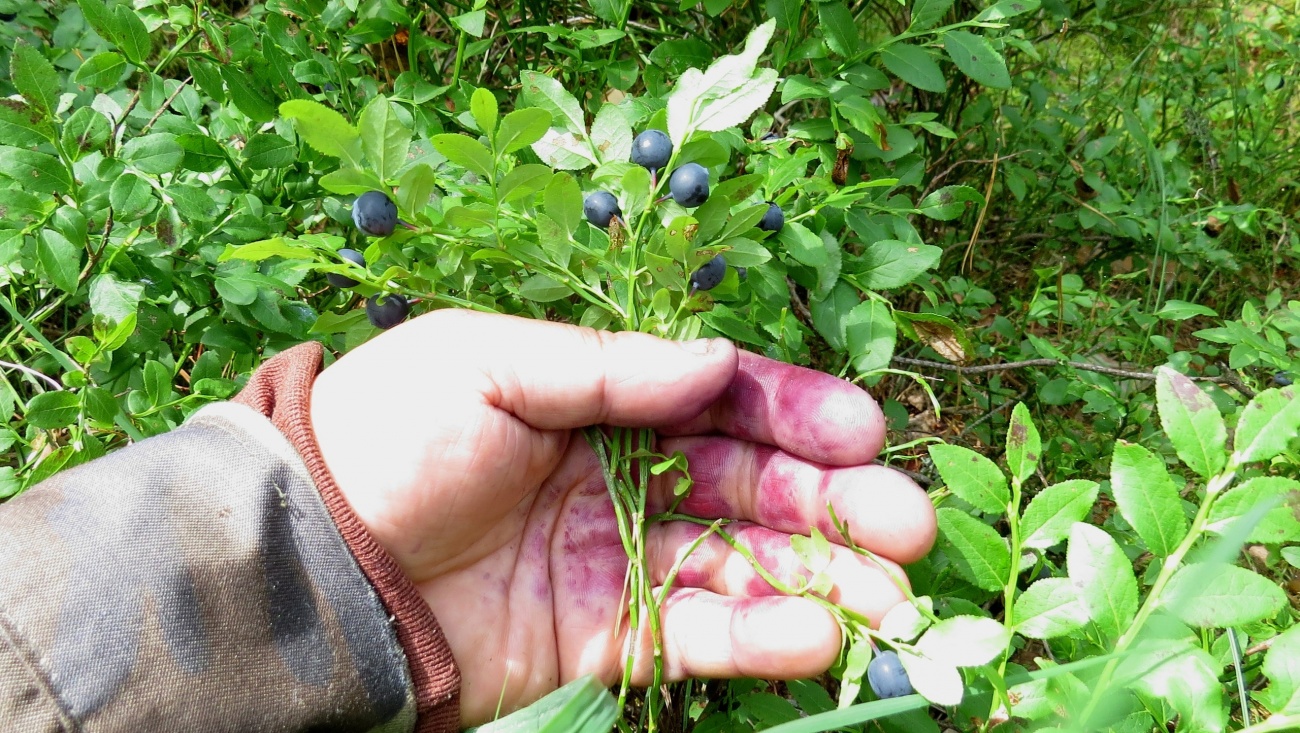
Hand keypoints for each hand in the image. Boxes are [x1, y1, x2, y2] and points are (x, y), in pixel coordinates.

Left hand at [310, 310, 935, 724]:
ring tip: (890, 596)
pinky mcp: (600, 636)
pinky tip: (816, 636)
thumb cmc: (388, 435)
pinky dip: (757, 639)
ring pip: (739, 568)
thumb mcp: (488, 363)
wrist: (311, 555)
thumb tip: (719, 362)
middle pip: (750, 487)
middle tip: (908, 523)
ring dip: (819, 580)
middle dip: (832, 503)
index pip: (719, 402)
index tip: (862, 430)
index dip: (793, 413)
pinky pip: (693, 637)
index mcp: (599, 401)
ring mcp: (616, 561)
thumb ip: (609, 368)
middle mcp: (622, 478)